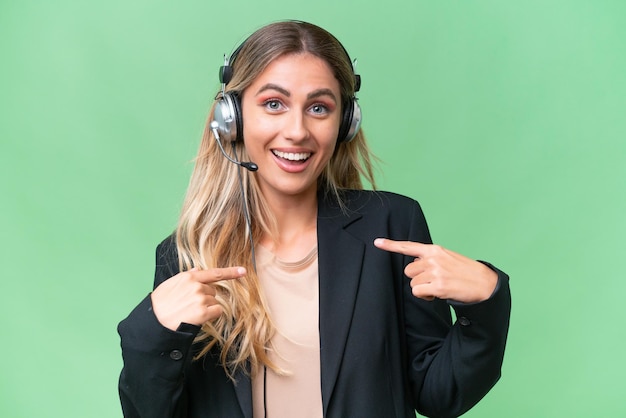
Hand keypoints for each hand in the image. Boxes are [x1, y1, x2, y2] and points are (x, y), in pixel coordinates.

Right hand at [150, 267, 245, 330]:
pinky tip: (198, 317)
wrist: (154, 322)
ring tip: (189, 312)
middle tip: (189, 306)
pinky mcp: (203, 312)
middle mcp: (196, 286)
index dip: (231, 272)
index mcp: (188, 277)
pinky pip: (217, 311)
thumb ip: (185, 277)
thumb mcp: (169, 285)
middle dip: (205, 298)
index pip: (214, 273)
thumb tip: (197, 269)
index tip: (243, 271)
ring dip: (206, 308)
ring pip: (214, 302)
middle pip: (213, 291)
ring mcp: (200, 299)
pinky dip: (211, 315)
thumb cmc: (159, 304)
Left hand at [374, 238, 496, 302]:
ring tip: (438, 287)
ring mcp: (435, 272)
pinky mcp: (438, 285)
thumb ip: (430, 259)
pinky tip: (437, 294)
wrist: (484, 283)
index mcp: (435, 250)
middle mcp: (433, 258)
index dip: (391, 245)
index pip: (409, 246)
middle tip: (433, 281)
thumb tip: (415, 267)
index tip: (377, 242)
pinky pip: (418, 292)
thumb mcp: (447, 258)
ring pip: (412, 283)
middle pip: (409, 271)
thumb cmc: (465, 272)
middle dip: (417, 278)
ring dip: (422, 288)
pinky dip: (425, 296)